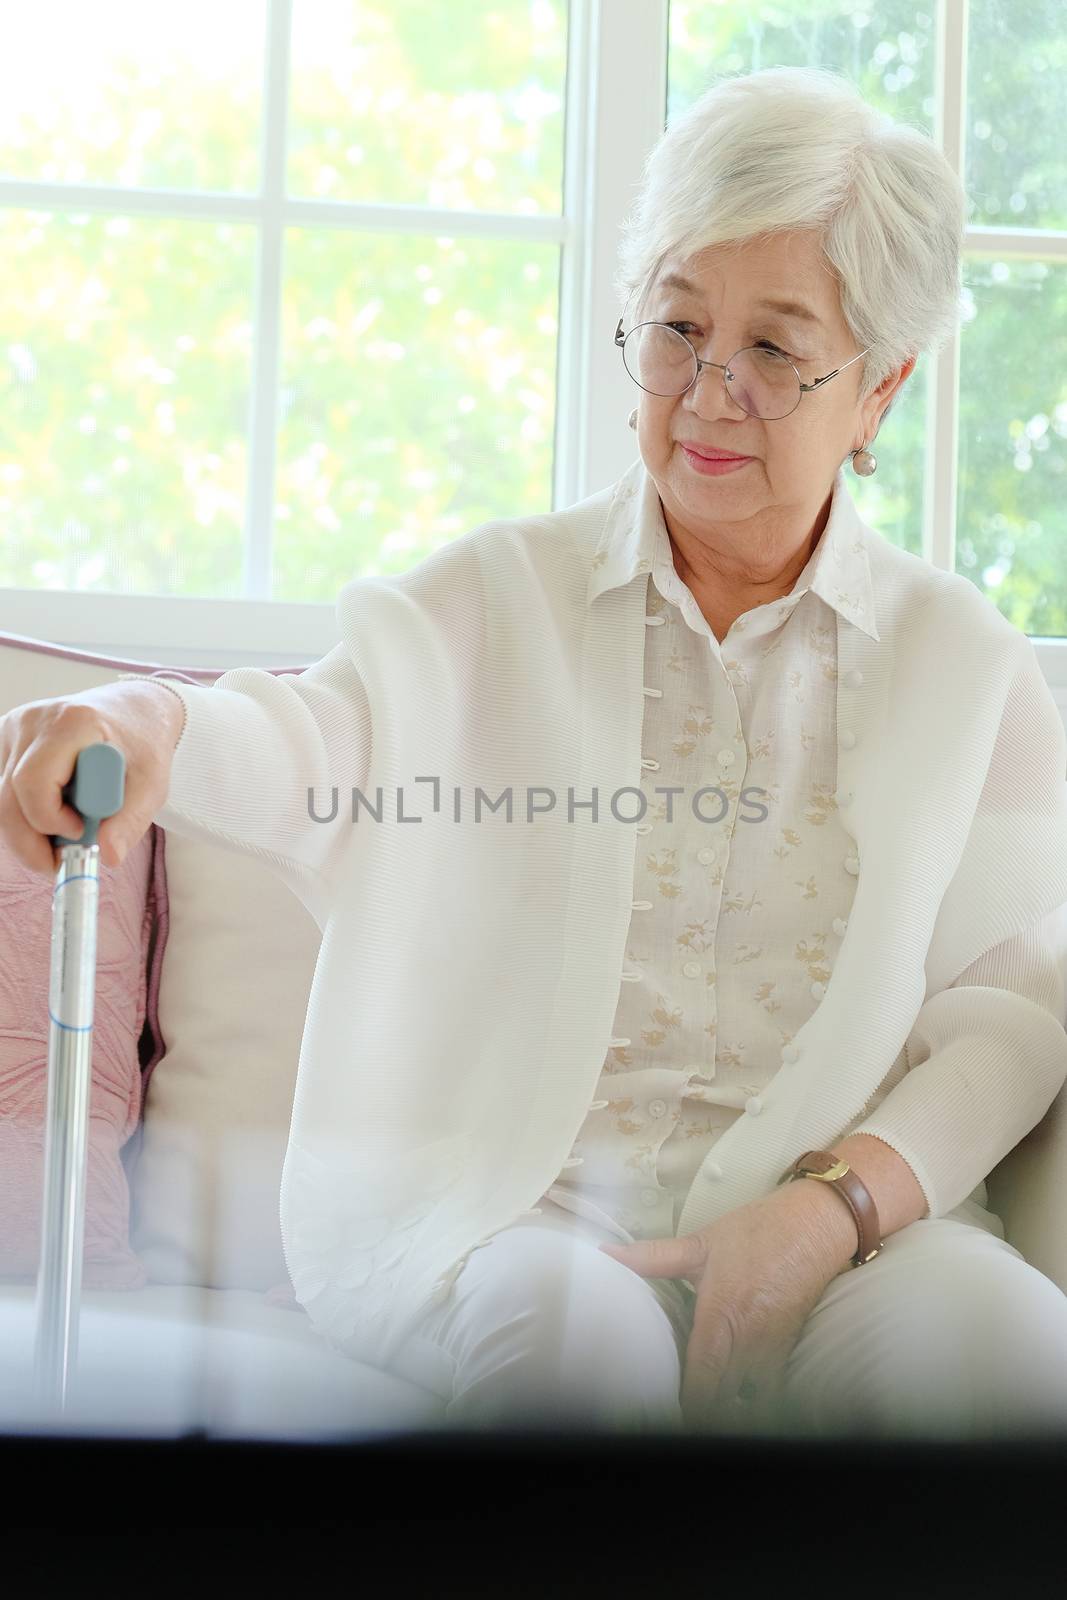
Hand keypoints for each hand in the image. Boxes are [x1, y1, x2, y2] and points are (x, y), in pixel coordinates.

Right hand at [0, 681, 182, 876]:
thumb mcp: (152, 784)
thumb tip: (108, 857)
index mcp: (71, 722)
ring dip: (26, 831)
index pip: (34, 783)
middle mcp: (33, 720)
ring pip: (1, 798)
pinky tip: (52, 816)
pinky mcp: (5, 741)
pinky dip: (23, 814)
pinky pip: (2, 790)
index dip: (51, 819)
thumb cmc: (143, 745)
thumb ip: (131, 820)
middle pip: (8, 797)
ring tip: (63, 837)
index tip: (81, 832)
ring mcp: (14, 729)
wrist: (132, 712)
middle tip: (59, 863)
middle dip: (29, 842)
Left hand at [598, 1184, 845, 1429]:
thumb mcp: (701, 1243)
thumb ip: (652, 1257)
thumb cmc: (757, 1232)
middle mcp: (749, 1341)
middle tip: (673, 1412)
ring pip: (748, 1399)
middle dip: (702, 1412)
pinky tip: (731, 1392)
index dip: (685, 1406)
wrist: (816, 1225)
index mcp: (722, 1316)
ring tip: (702, 1408)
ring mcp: (773, 1349)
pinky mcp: (788, 1350)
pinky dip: (749, 1396)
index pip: (702, 1378)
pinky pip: (768, 1387)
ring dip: (726, 1406)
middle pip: (724, 1400)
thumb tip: (607, 1253)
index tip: (662, 1413)